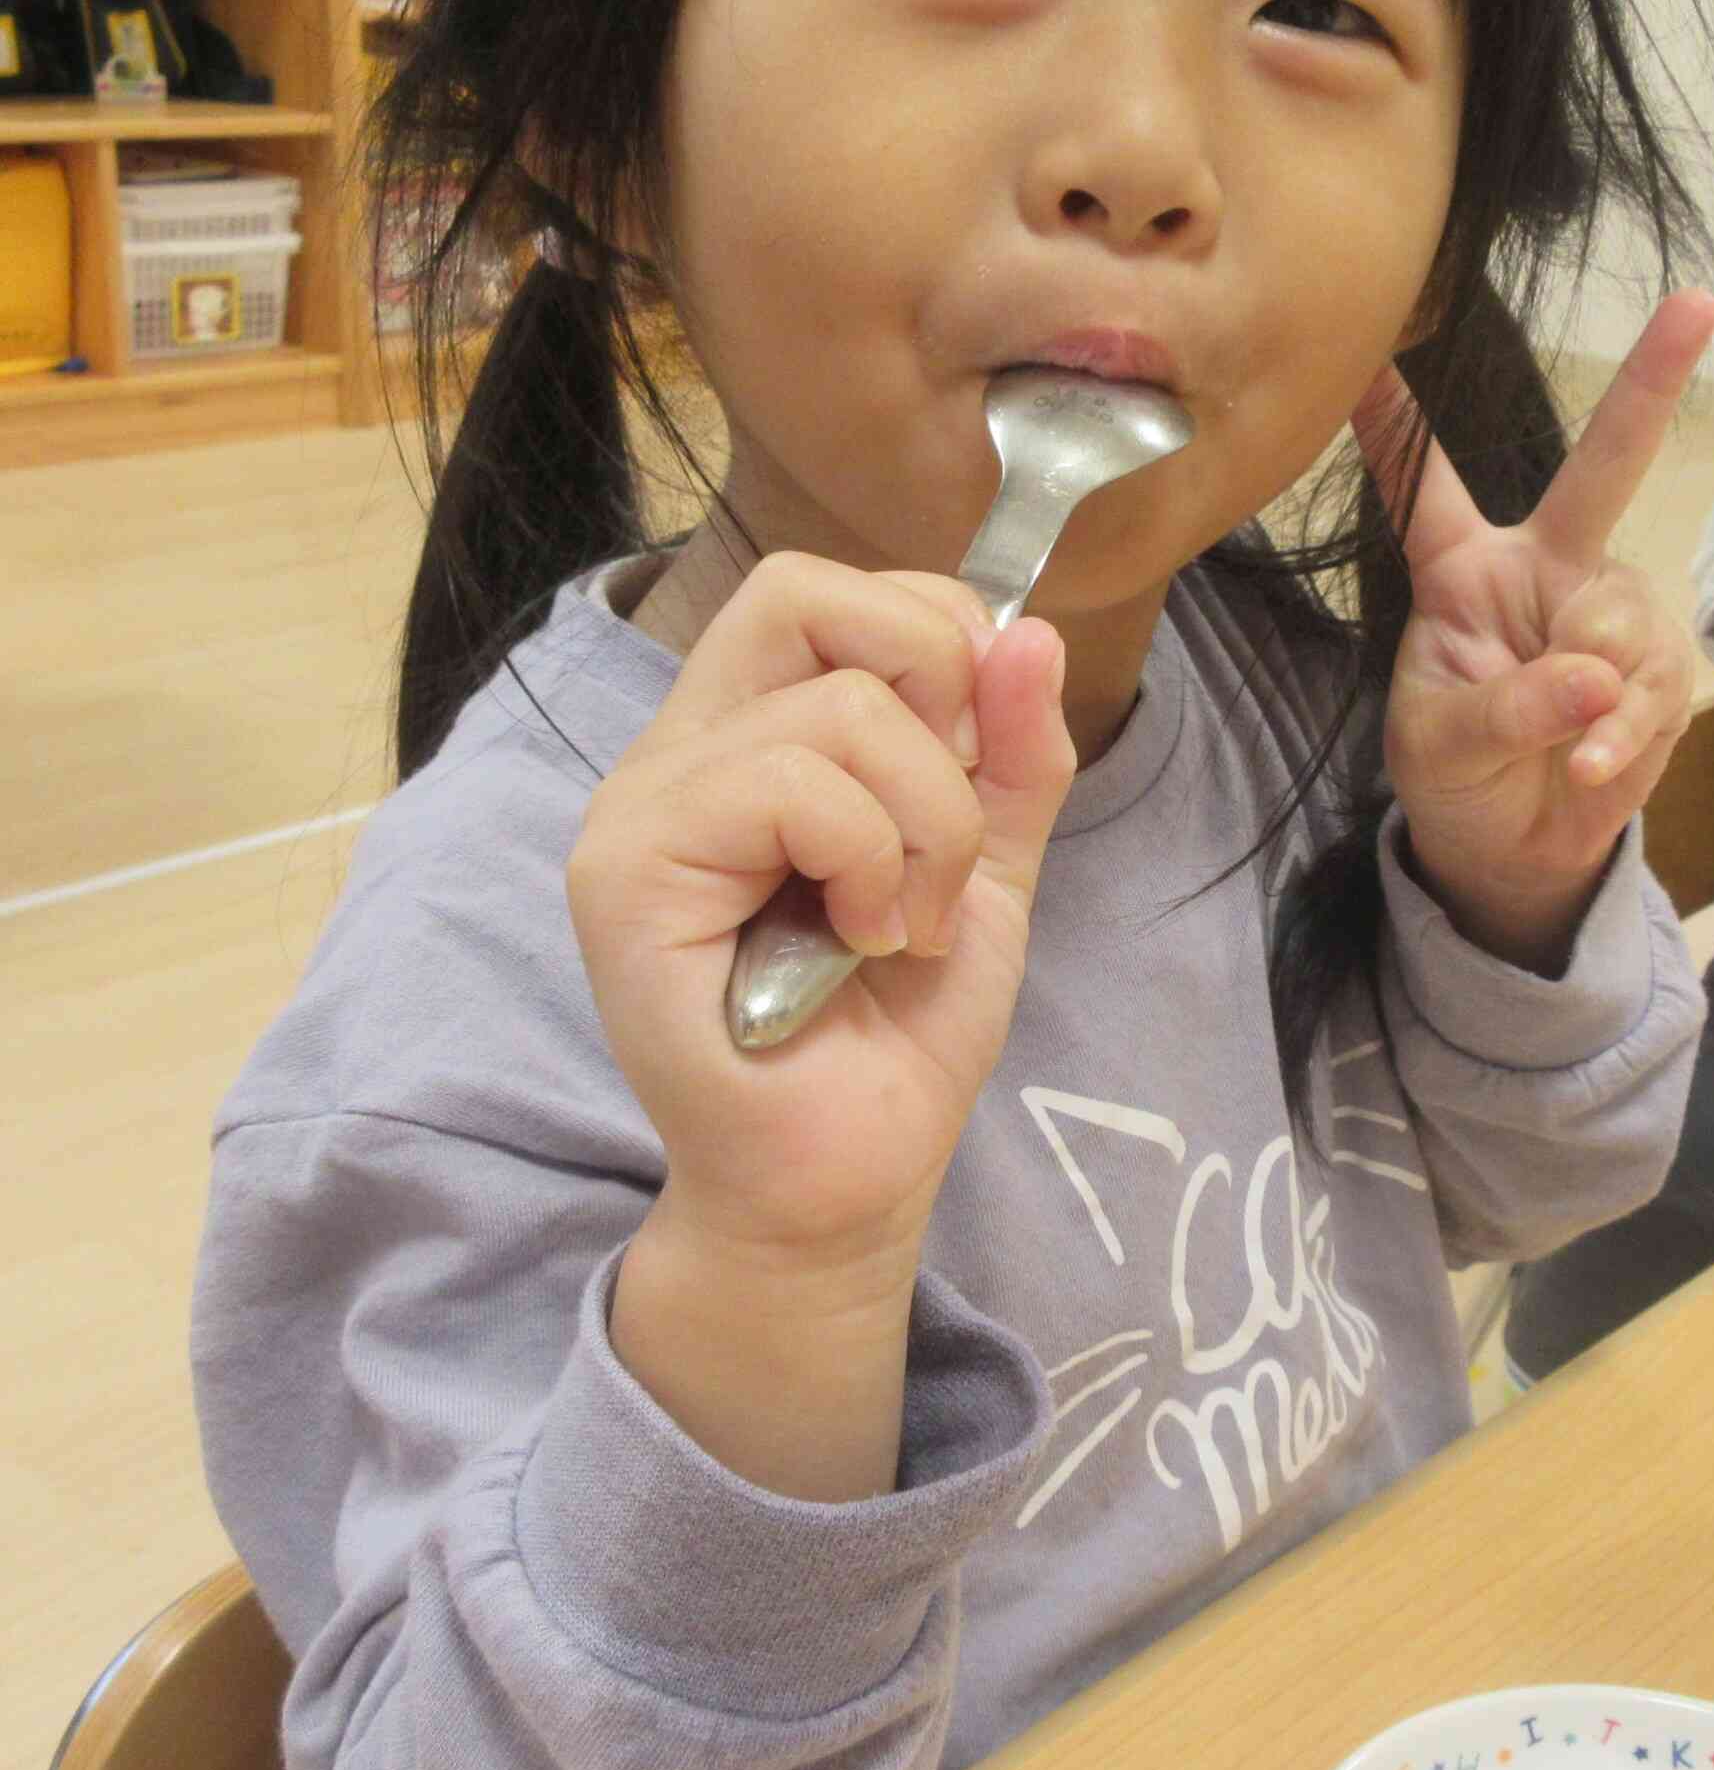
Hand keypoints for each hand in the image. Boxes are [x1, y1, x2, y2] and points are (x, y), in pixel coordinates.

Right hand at [566, 553, 1076, 1266]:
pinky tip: (862, 942)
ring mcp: (641, 808)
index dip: (940, 640)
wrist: (849, 1178)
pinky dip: (872, 860)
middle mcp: (679, 752)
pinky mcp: (628, 871)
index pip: (835, 592)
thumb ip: (1011, 751)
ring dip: (929, 823)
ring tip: (903, 924)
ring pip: (838, 707)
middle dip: (931, 684)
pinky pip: (790, 783)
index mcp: (749, 735)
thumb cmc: (897, 1033)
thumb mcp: (989, 866)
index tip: (980, 759)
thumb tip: (1030, 628)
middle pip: (801, 591)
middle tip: (947, 822)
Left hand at [1358, 289, 1713, 967]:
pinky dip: (1622, 734)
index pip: (1425, 489)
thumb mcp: (1440, 747)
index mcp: (1463, 572)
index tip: (1371, 354)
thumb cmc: (1457, 777)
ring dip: (1597, 691)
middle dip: (1650, 382)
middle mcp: (1544, 569)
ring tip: (1567, 749)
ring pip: (1624, 616)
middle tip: (1697, 305)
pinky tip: (1593, 768)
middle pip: (1601, 469)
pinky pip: (1653, 683)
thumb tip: (1593, 675)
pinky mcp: (1655, 667)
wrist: (1516, 849)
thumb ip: (1503, 708)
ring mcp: (1607, 613)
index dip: (1399, 425)